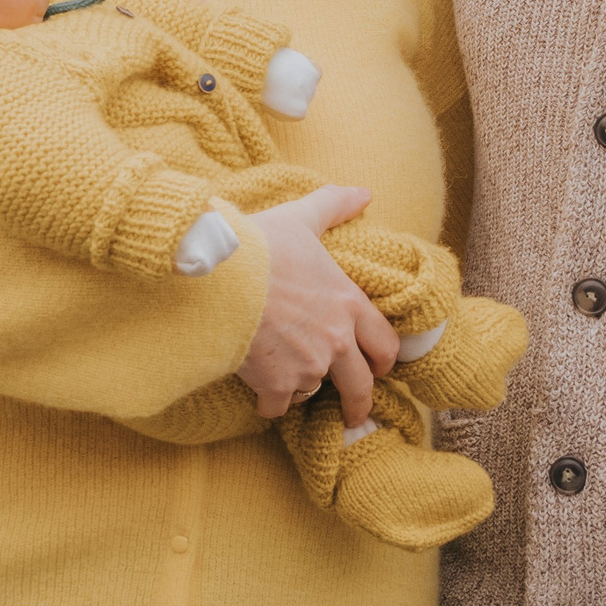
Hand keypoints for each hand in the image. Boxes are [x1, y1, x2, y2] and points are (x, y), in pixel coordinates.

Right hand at [238, 187, 398, 425]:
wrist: (220, 275)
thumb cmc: (262, 245)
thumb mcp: (302, 218)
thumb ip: (334, 206)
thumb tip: (364, 192)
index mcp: (348, 304)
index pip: (385, 344)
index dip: (384, 359)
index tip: (378, 369)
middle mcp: (336, 341)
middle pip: (360, 385)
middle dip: (359, 402)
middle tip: (353, 412)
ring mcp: (307, 366)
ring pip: (313, 392)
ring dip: (302, 389)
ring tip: (287, 381)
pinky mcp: (275, 384)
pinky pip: (278, 407)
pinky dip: (269, 403)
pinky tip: (260, 394)